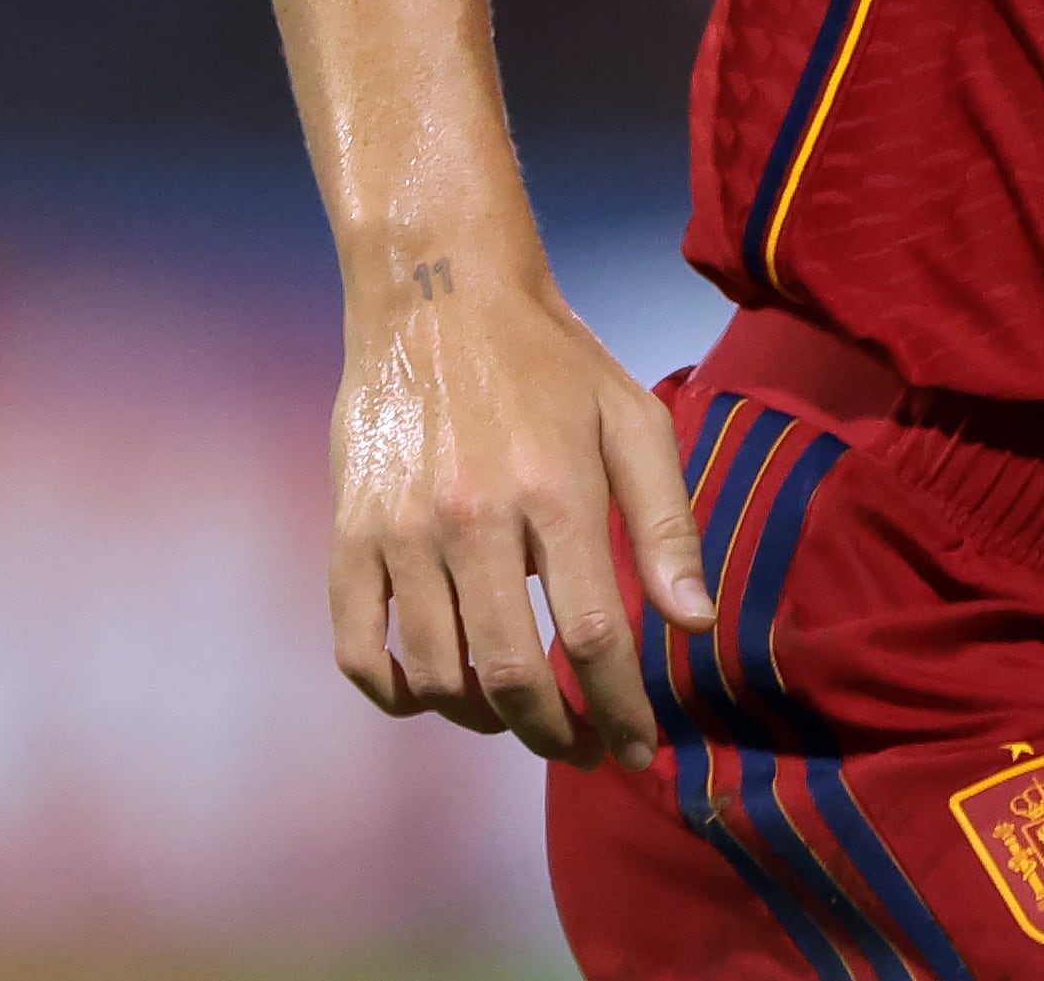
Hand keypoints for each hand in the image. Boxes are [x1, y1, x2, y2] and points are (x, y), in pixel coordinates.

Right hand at [328, 257, 715, 766]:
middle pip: (512, 673)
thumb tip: (695, 622)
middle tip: (582, 749)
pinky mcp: (347, 534)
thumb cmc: (551, 361)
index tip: (638, 748)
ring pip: (436, 673)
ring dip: (484, 719)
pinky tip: (435, 694)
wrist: (438, 294)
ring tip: (520, 717)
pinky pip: (358, 649)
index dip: (620, 710)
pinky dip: (396, 694)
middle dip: (555, 733)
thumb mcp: (632, 420)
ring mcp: (400, 531)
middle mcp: (472, 519)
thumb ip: (666, 524)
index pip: (594, 637)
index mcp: (555, 491)